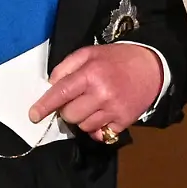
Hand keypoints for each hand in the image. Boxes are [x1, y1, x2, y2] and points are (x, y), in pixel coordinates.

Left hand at [29, 42, 162, 140]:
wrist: (152, 67)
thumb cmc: (117, 59)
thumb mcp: (90, 53)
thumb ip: (67, 66)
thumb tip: (51, 85)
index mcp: (91, 74)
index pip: (61, 93)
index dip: (44, 106)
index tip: (34, 115)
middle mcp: (102, 94)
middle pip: (70, 115)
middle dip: (67, 110)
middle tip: (76, 101)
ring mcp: (114, 110)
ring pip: (84, 127)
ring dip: (82, 119)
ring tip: (92, 106)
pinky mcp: (124, 121)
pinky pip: (101, 135)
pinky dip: (97, 129)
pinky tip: (101, 117)